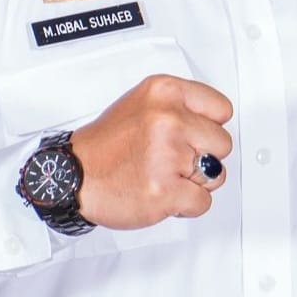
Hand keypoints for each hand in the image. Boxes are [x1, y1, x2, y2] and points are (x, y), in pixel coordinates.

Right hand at [72, 74, 232, 229]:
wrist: (73, 175)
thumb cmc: (107, 143)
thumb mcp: (143, 102)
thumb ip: (181, 106)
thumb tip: (215, 123)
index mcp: (164, 91)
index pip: (222, 108)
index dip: (209, 126)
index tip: (193, 134)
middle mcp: (168, 118)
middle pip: (223, 143)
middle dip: (203, 155)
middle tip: (173, 158)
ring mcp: (167, 155)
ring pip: (216, 174)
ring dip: (195, 181)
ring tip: (166, 174)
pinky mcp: (165, 191)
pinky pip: (203, 202)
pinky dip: (186, 205)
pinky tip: (162, 192)